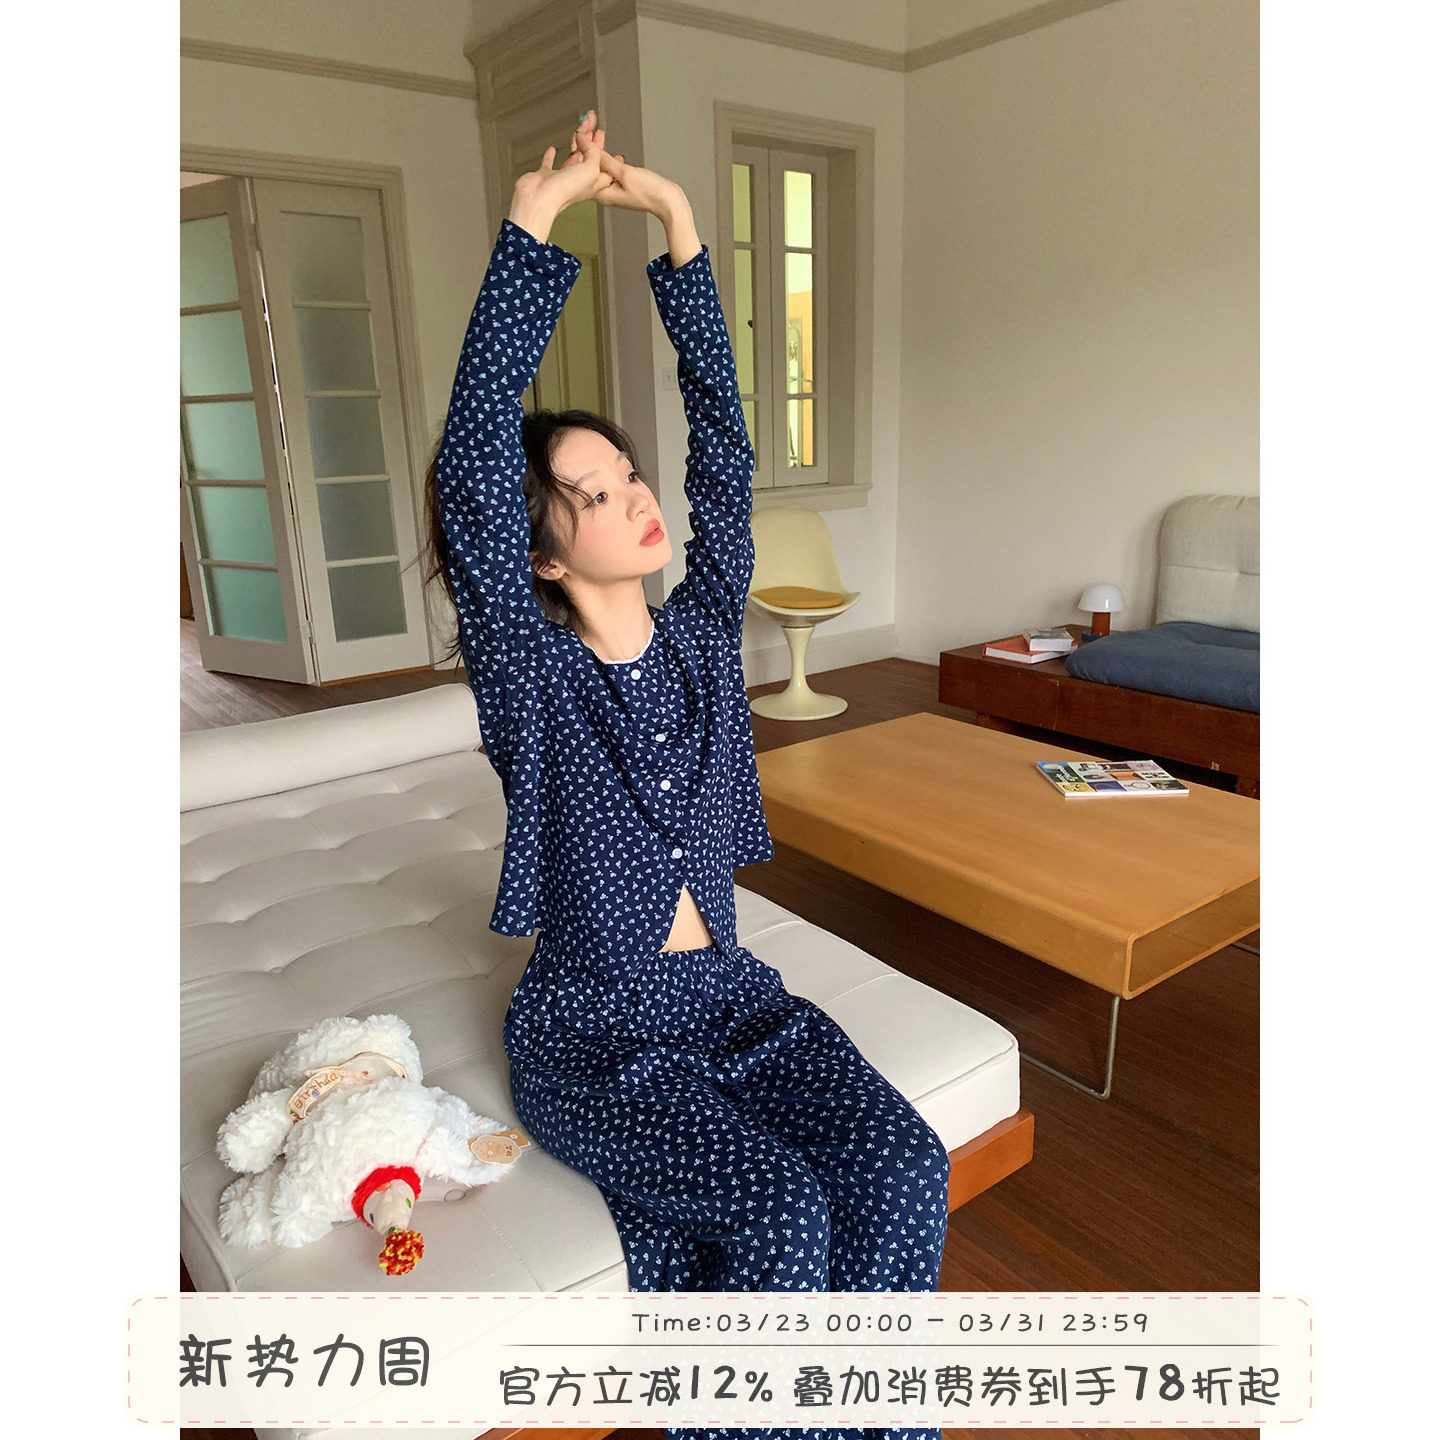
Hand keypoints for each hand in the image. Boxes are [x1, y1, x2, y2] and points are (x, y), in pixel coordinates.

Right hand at [508, 110, 612, 241]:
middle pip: (588, 157)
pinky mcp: (546, 176)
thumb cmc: (566, 191)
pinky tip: (553, 150)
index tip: (603, 135)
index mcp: (593, 182)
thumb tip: (585, 137)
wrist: (540, 198)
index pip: (603, 164)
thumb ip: (592, 151)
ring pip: (572, 156)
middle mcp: (579, 181)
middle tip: (592, 124)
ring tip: (579, 129)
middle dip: (591, 139)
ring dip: (576, 142)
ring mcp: (562, 178)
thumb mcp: (591, 168)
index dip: (605, 150)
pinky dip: (551, 156)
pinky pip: (550, 163)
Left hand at [572, 123, 700, 265]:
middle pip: (590, 165)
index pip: (583, 167)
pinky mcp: (620, 186)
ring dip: (598, 146)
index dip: (579, 146)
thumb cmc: (650, 192)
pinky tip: (606, 145)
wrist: (668, 202)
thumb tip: (583, 142)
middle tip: (587, 122)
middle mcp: (604, 193)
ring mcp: (612, 189)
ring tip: (596, 127)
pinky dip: (607, 155)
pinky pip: (608, 168)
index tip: (579, 129)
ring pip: (599, 164)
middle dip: (588, 143)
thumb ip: (603, 158)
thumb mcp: (625, 173)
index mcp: (601, 193)